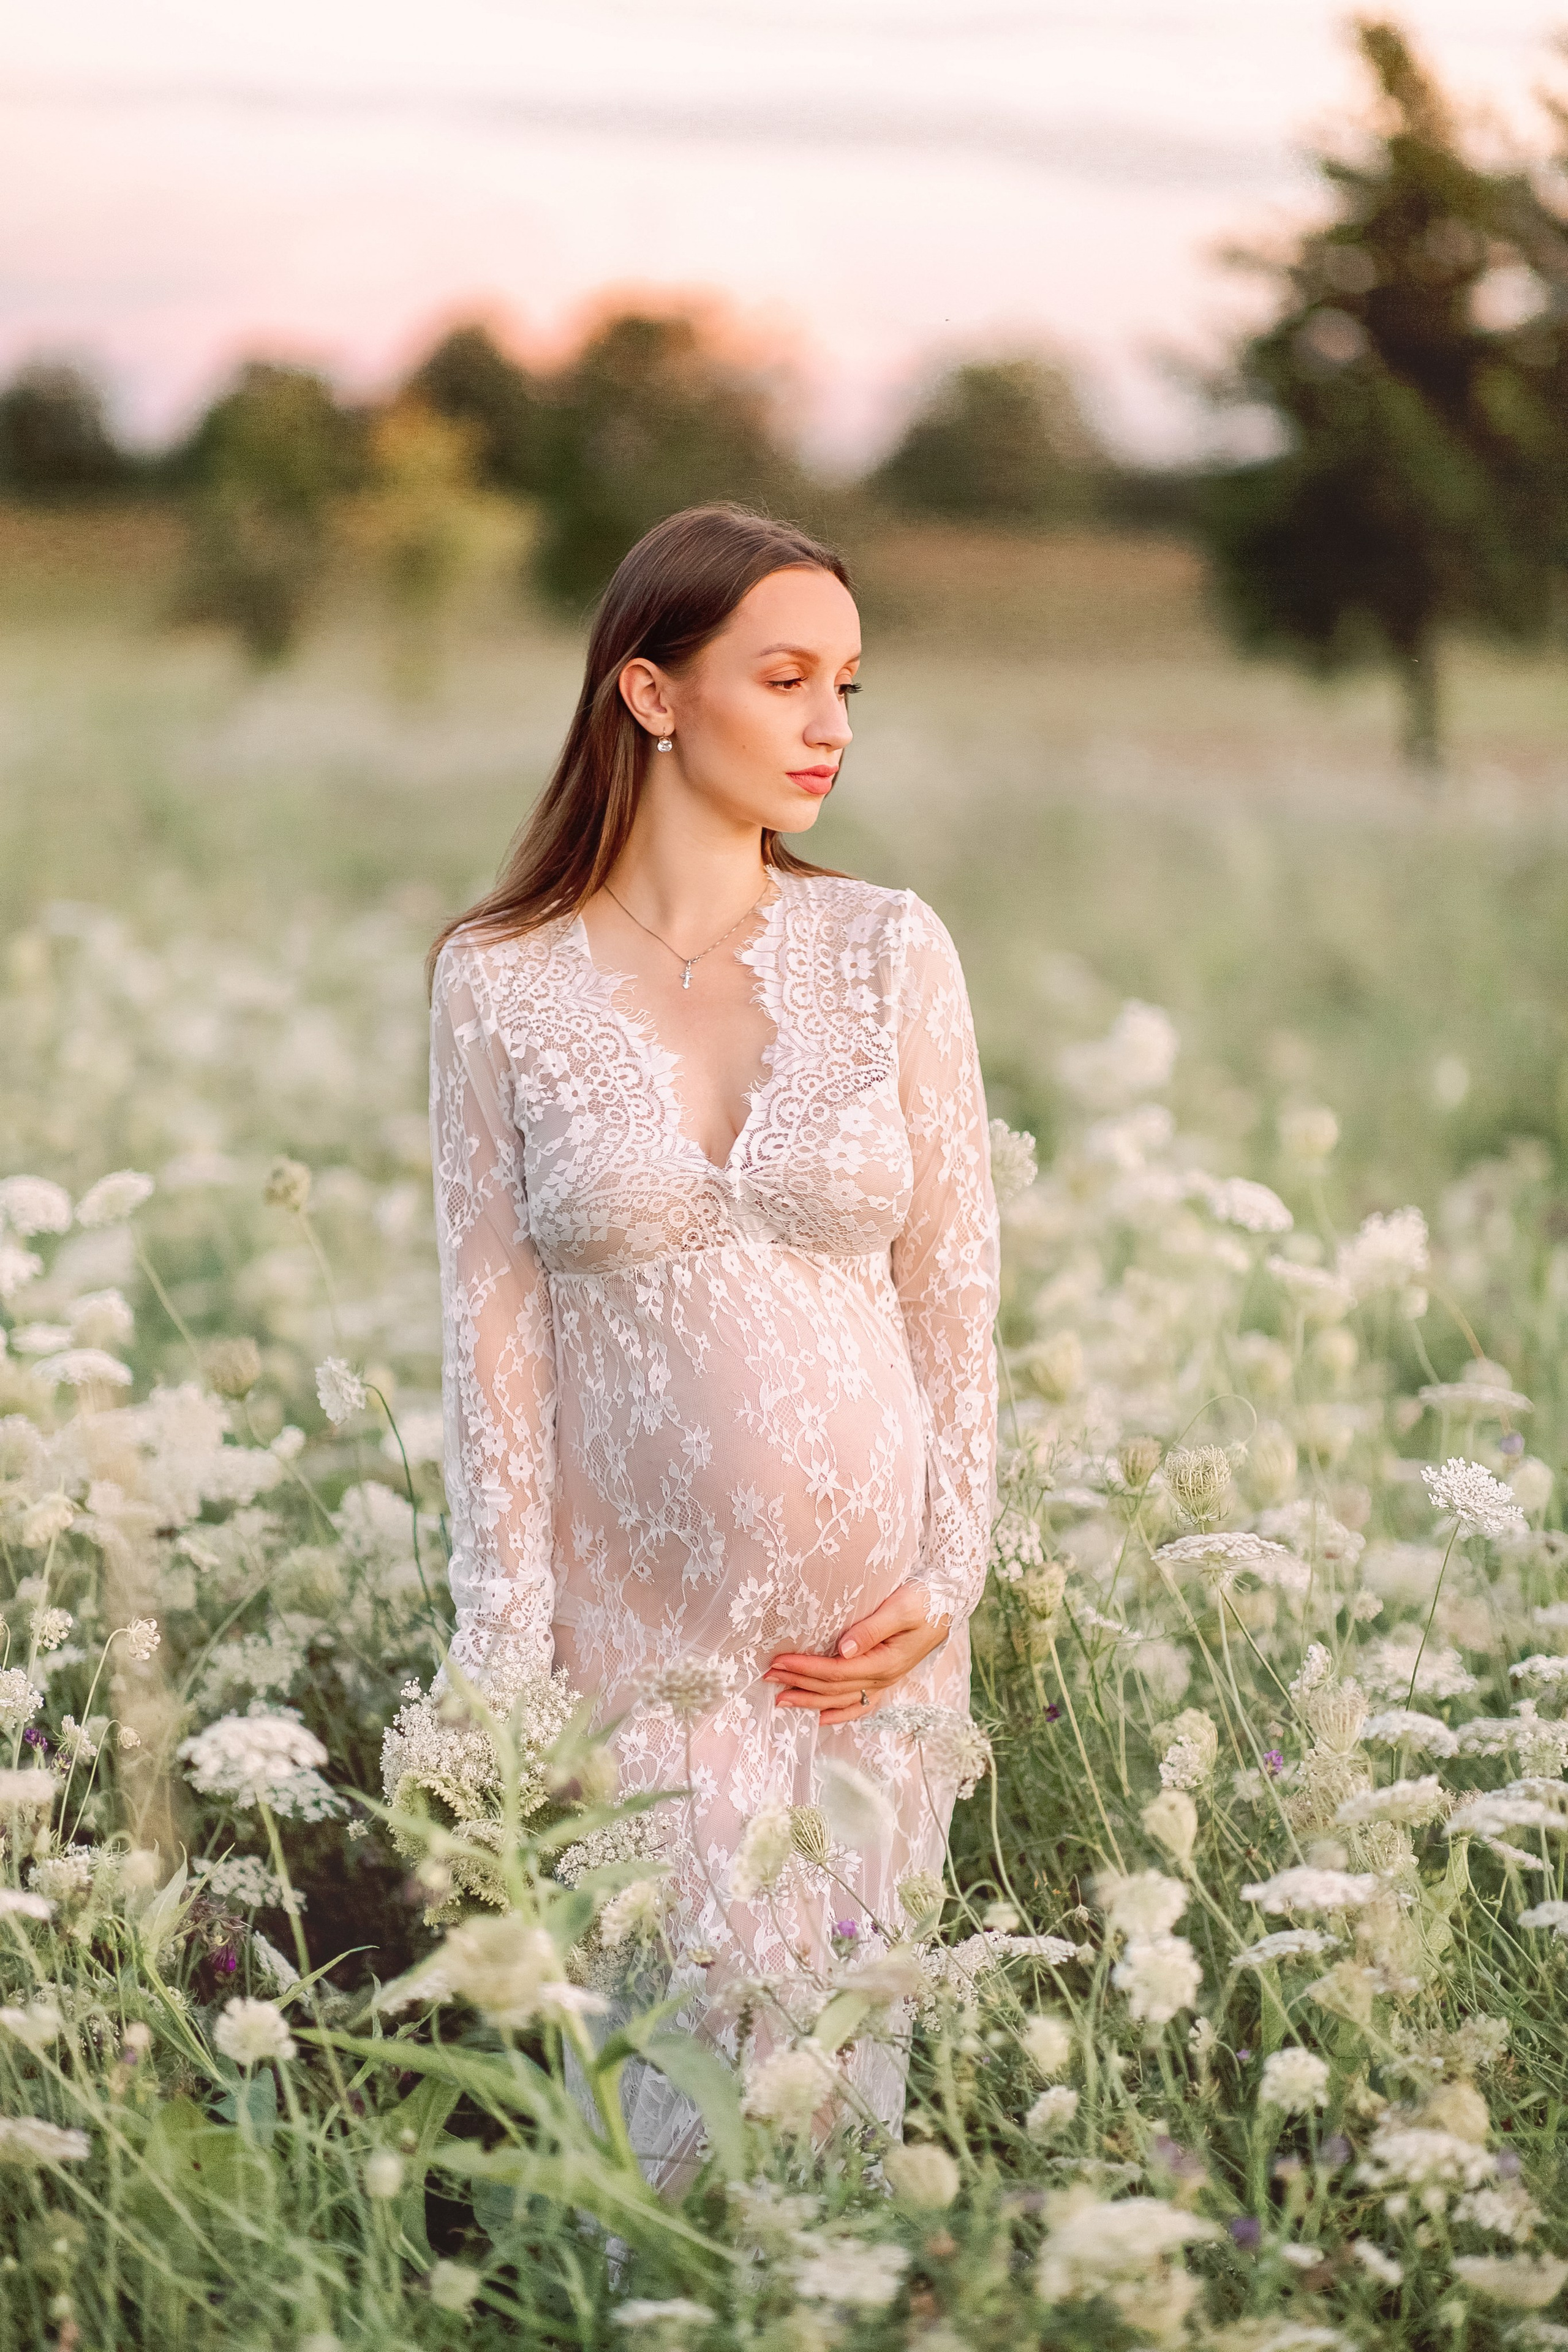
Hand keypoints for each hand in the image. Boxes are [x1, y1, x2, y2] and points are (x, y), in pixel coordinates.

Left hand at [761, 1584, 948, 1724]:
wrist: (948, 1602)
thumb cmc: (925, 1600)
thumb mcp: (901, 1609)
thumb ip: (872, 1629)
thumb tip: (843, 1648)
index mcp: (884, 1662)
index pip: (836, 1671)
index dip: (805, 1669)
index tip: (778, 1662)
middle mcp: (883, 1677)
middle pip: (833, 1688)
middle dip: (798, 1684)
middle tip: (768, 1677)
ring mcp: (885, 1681)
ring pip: (842, 1699)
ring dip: (810, 1700)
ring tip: (780, 1699)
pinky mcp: (885, 1677)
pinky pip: (860, 1704)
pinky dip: (838, 1713)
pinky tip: (820, 1717)